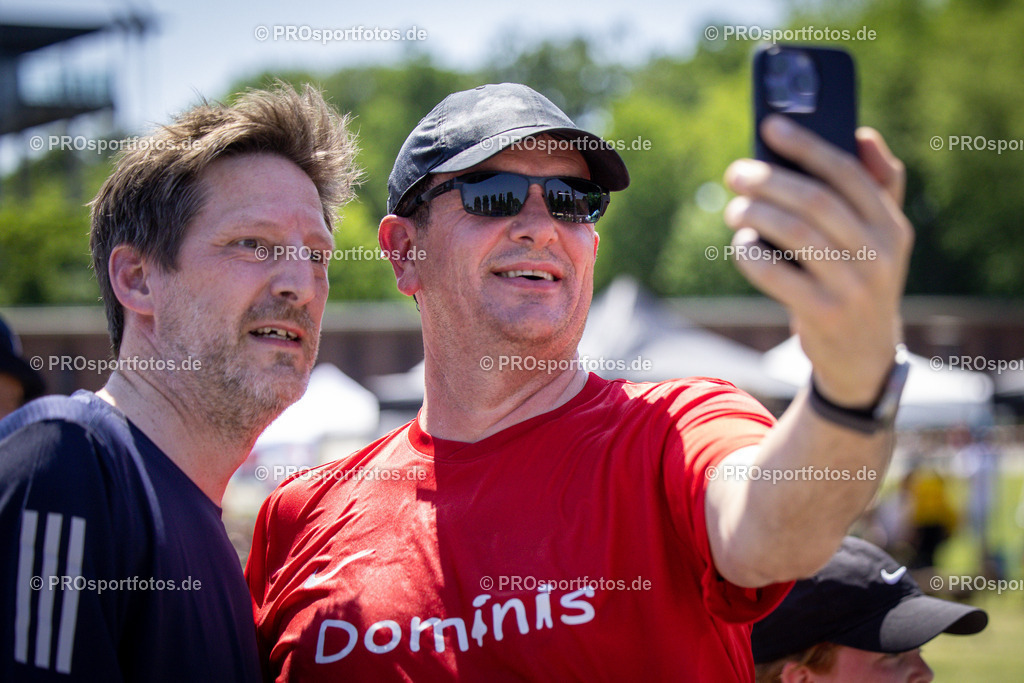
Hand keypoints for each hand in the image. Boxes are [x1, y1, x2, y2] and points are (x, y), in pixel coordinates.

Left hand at [723, 115, 913, 405]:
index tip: (772, 126)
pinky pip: (776, 274)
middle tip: (736, 173)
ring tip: (734, 208)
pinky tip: (741, 243)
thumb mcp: (880, 240)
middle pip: (816, 200)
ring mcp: (854, 286)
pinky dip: (750, 253)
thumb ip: (877, 187)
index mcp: (893, 226)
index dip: (807, 145)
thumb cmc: (859, 281)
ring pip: (794, 233)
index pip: (848, 173)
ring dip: (755, 214)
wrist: (863, 357)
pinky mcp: (824, 314)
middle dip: (769, 180)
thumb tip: (861, 134)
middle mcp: (880, 253)